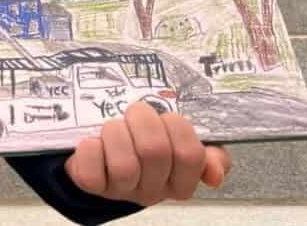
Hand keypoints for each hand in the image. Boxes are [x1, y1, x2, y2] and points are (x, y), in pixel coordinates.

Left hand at [64, 102, 231, 206]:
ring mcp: (122, 191)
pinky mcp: (93, 186)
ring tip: (113, 128)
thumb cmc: (146, 141)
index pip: (190, 153)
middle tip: (135, 114)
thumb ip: (209, 154)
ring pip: (124, 164)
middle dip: (142, 120)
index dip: (176, 125)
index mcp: (181, 181)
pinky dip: (91, 149)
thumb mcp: (182, 143)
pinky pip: (91, 172)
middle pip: (155, 151)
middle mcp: (153, 191)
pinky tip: (94, 142)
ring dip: (115, 133)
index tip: (166, 117)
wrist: (104, 154)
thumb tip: (215, 173)